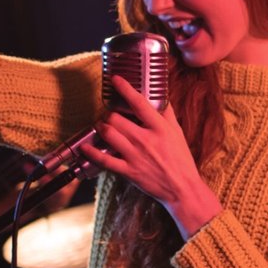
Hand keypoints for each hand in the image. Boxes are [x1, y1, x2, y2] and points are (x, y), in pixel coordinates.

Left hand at [79, 75, 220, 235]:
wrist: (182, 189)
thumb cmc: (181, 160)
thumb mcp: (178, 133)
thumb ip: (167, 114)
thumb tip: (161, 97)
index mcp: (160, 128)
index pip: (139, 103)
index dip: (125, 89)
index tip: (115, 79)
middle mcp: (146, 139)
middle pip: (116, 118)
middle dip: (109, 114)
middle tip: (109, 115)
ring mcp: (135, 156)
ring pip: (108, 134)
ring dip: (100, 127)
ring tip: (101, 126)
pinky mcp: (128, 171)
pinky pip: (104, 160)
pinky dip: (91, 152)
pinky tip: (84, 146)